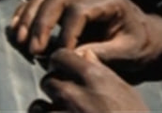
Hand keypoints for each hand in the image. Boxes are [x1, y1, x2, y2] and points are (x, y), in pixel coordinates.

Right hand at [8, 0, 161, 74]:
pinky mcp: (69, 3)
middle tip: (35, 50)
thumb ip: (105, 53)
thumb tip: (75, 55)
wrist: (148, 36)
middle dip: (42, 24)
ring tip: (22, 43)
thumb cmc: (141, 44)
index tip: (61, 53)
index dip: (66, 33)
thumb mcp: (129, 52)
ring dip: (30, 18)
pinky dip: (28, 13)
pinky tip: (18, 31)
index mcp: (112, 2)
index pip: (80, 10)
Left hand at [31, 49, 149, 112]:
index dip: (61, 63)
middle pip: (47, 81)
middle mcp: (73, 93)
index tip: (65, 71)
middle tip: (68, 98)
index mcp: (94, 77)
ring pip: (37, 105)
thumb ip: (101, 71)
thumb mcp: (124, 91)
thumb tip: (86, 55)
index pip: (60, 57)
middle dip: (55, 88)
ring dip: (46, 109)